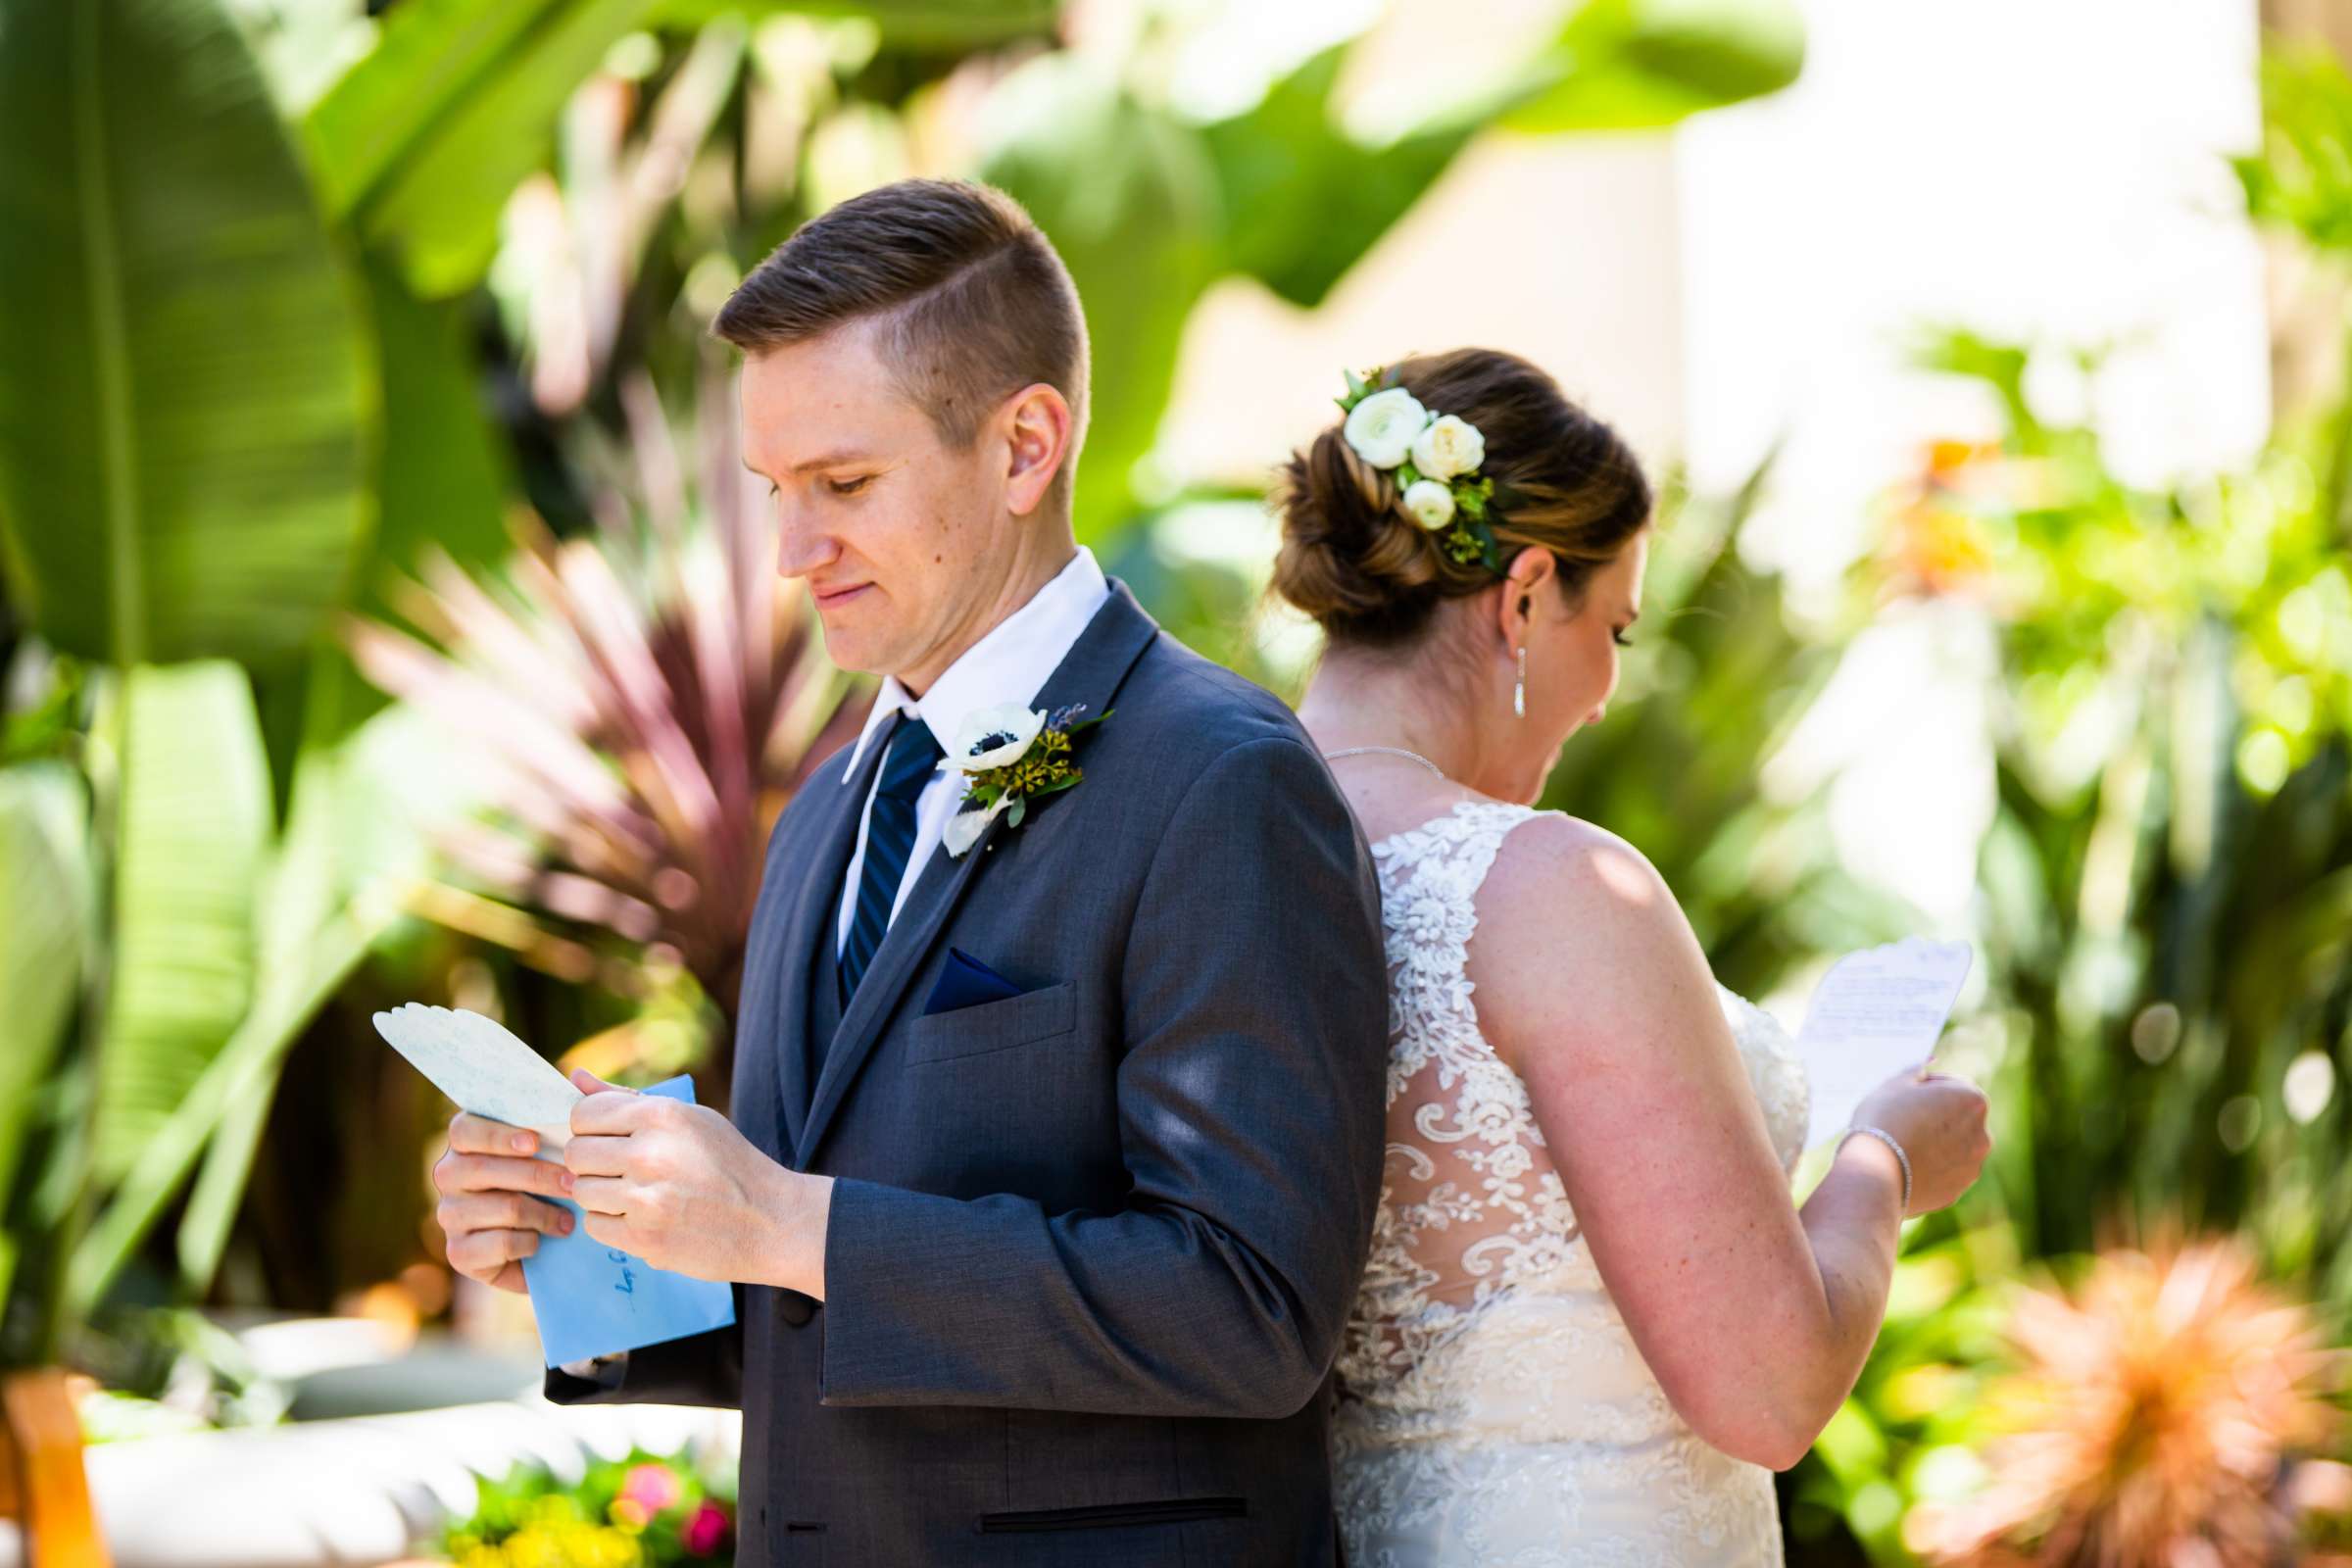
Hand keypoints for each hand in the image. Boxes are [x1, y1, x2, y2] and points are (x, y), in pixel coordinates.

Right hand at [431, 1110, 577, 1293]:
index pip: (465, 1129)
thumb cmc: (559, 1181)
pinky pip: (492, 1245)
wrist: (554, 1248)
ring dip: (541, 1214)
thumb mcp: (574, 1144)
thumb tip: (578, 1075)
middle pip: (481, 1169)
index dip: (496, 1135)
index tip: (534, 1142)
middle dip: (536, 1176)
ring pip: (497, 1207)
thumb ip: (581, 1108)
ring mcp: (450, 1214)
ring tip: (567, 1220)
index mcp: (469, 1141)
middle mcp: (450, 1174)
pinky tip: (540, 1242)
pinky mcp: (458, 1252)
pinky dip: (524, 1244)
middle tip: (572, 1184)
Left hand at [561, 1067, 832, 1292]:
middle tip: (621, 1171)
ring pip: (581, 1192)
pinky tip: (643, 1218)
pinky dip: (612, 1224)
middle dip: (592, 1163)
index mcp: (662, 1115)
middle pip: (576, 1154)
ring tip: (636, 1195)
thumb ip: (627, 1099)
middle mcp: (650, 1153)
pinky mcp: (645, 1239)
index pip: (584, 1114)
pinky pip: (595, 1226)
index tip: (608, 1140)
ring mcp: (646, 1199)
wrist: (771, 1221)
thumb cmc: (729, 1163)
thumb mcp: (689, 1118)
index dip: (590, 1128)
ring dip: (601, 1195)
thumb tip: (575, 1077)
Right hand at [1850, 1064, 1991, 1216]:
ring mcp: (1972, 1165)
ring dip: (1936, 1143)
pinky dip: (1931, 1168)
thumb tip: (1930, 1060)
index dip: (1925, 1088)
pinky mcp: (1958, 1190)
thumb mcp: (1894, 1085)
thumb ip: (1916, 1070)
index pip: (1952, 1085)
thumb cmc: (1883, 1121)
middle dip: (1936, 1117)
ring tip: (1902, 1146)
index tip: (1903, 1097)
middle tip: (1902, 1121)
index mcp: (1972, 1100)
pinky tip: (1906, 1167)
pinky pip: (1945, 1172)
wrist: (1874, 1174)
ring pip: (1953, 1147)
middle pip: (1957, 1118)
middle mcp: (1982, 1133)